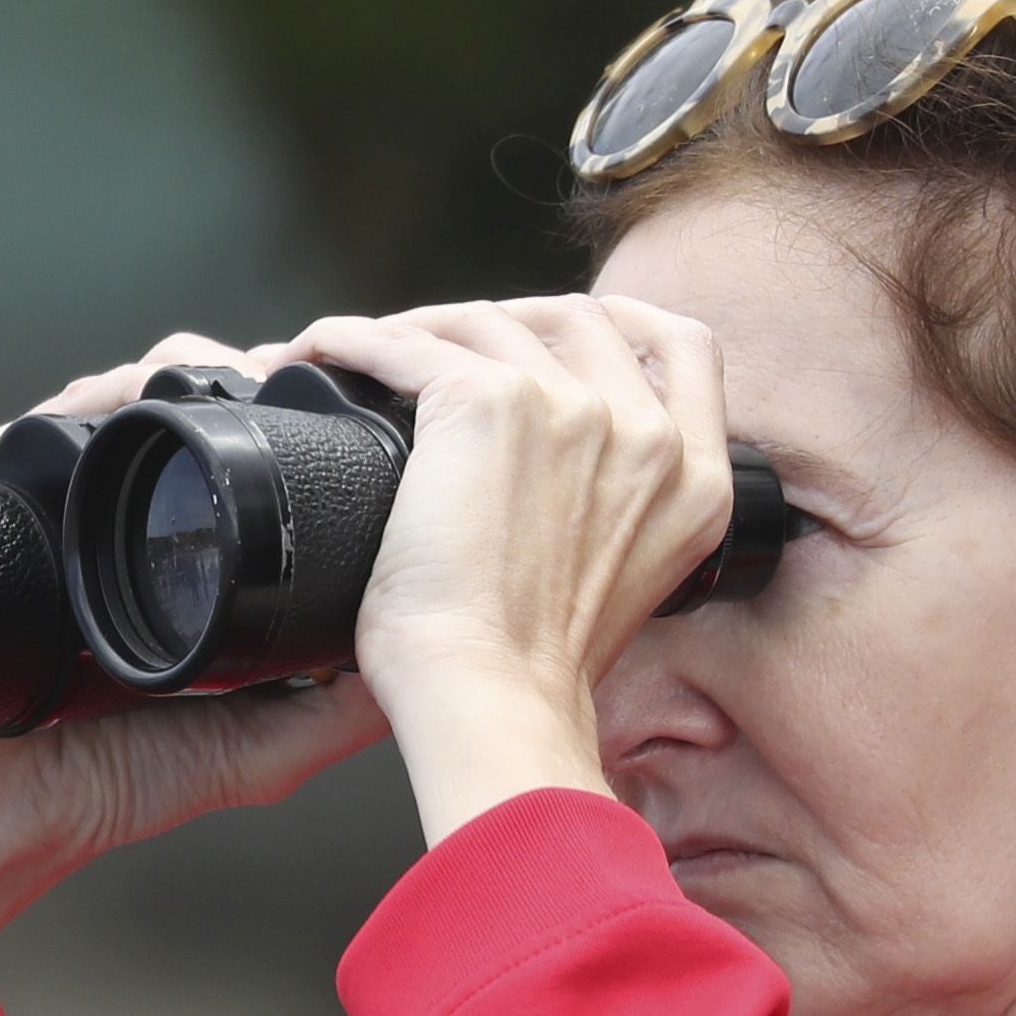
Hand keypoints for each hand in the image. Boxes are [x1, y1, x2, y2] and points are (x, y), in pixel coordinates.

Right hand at [0, 334, 374, 1015]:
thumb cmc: (107, 788)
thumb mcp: (254, 758)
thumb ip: (335, 716)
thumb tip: (424, 656)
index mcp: (197, 569)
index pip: (249, 458)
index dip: (281, 414)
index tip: (316, 393)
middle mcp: (130, 532)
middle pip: (177, 409)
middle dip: (211, 378)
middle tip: (249, 375)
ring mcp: (63, 518)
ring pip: (111, 405)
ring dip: (144, 379)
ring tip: (181, 383)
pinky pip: (31, 435)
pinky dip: (65, 407)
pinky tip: (97, 401)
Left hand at [283, 294, 736, 848]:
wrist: (491, 699)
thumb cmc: (527, 670)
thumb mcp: (619, 579)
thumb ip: (615, 512)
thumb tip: (553, 479)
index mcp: (694, 477)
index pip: (683, 347)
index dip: (619, 324)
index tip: (559, 334)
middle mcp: (647, 431)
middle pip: (577, 316)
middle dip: (503, 321)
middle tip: (439, 350)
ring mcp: (572, 408)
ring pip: (484, 321)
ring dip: (418, 328)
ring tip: (364, 357)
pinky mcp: (487, 402)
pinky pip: (404, 343)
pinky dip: (350, 340)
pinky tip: (321, 355)